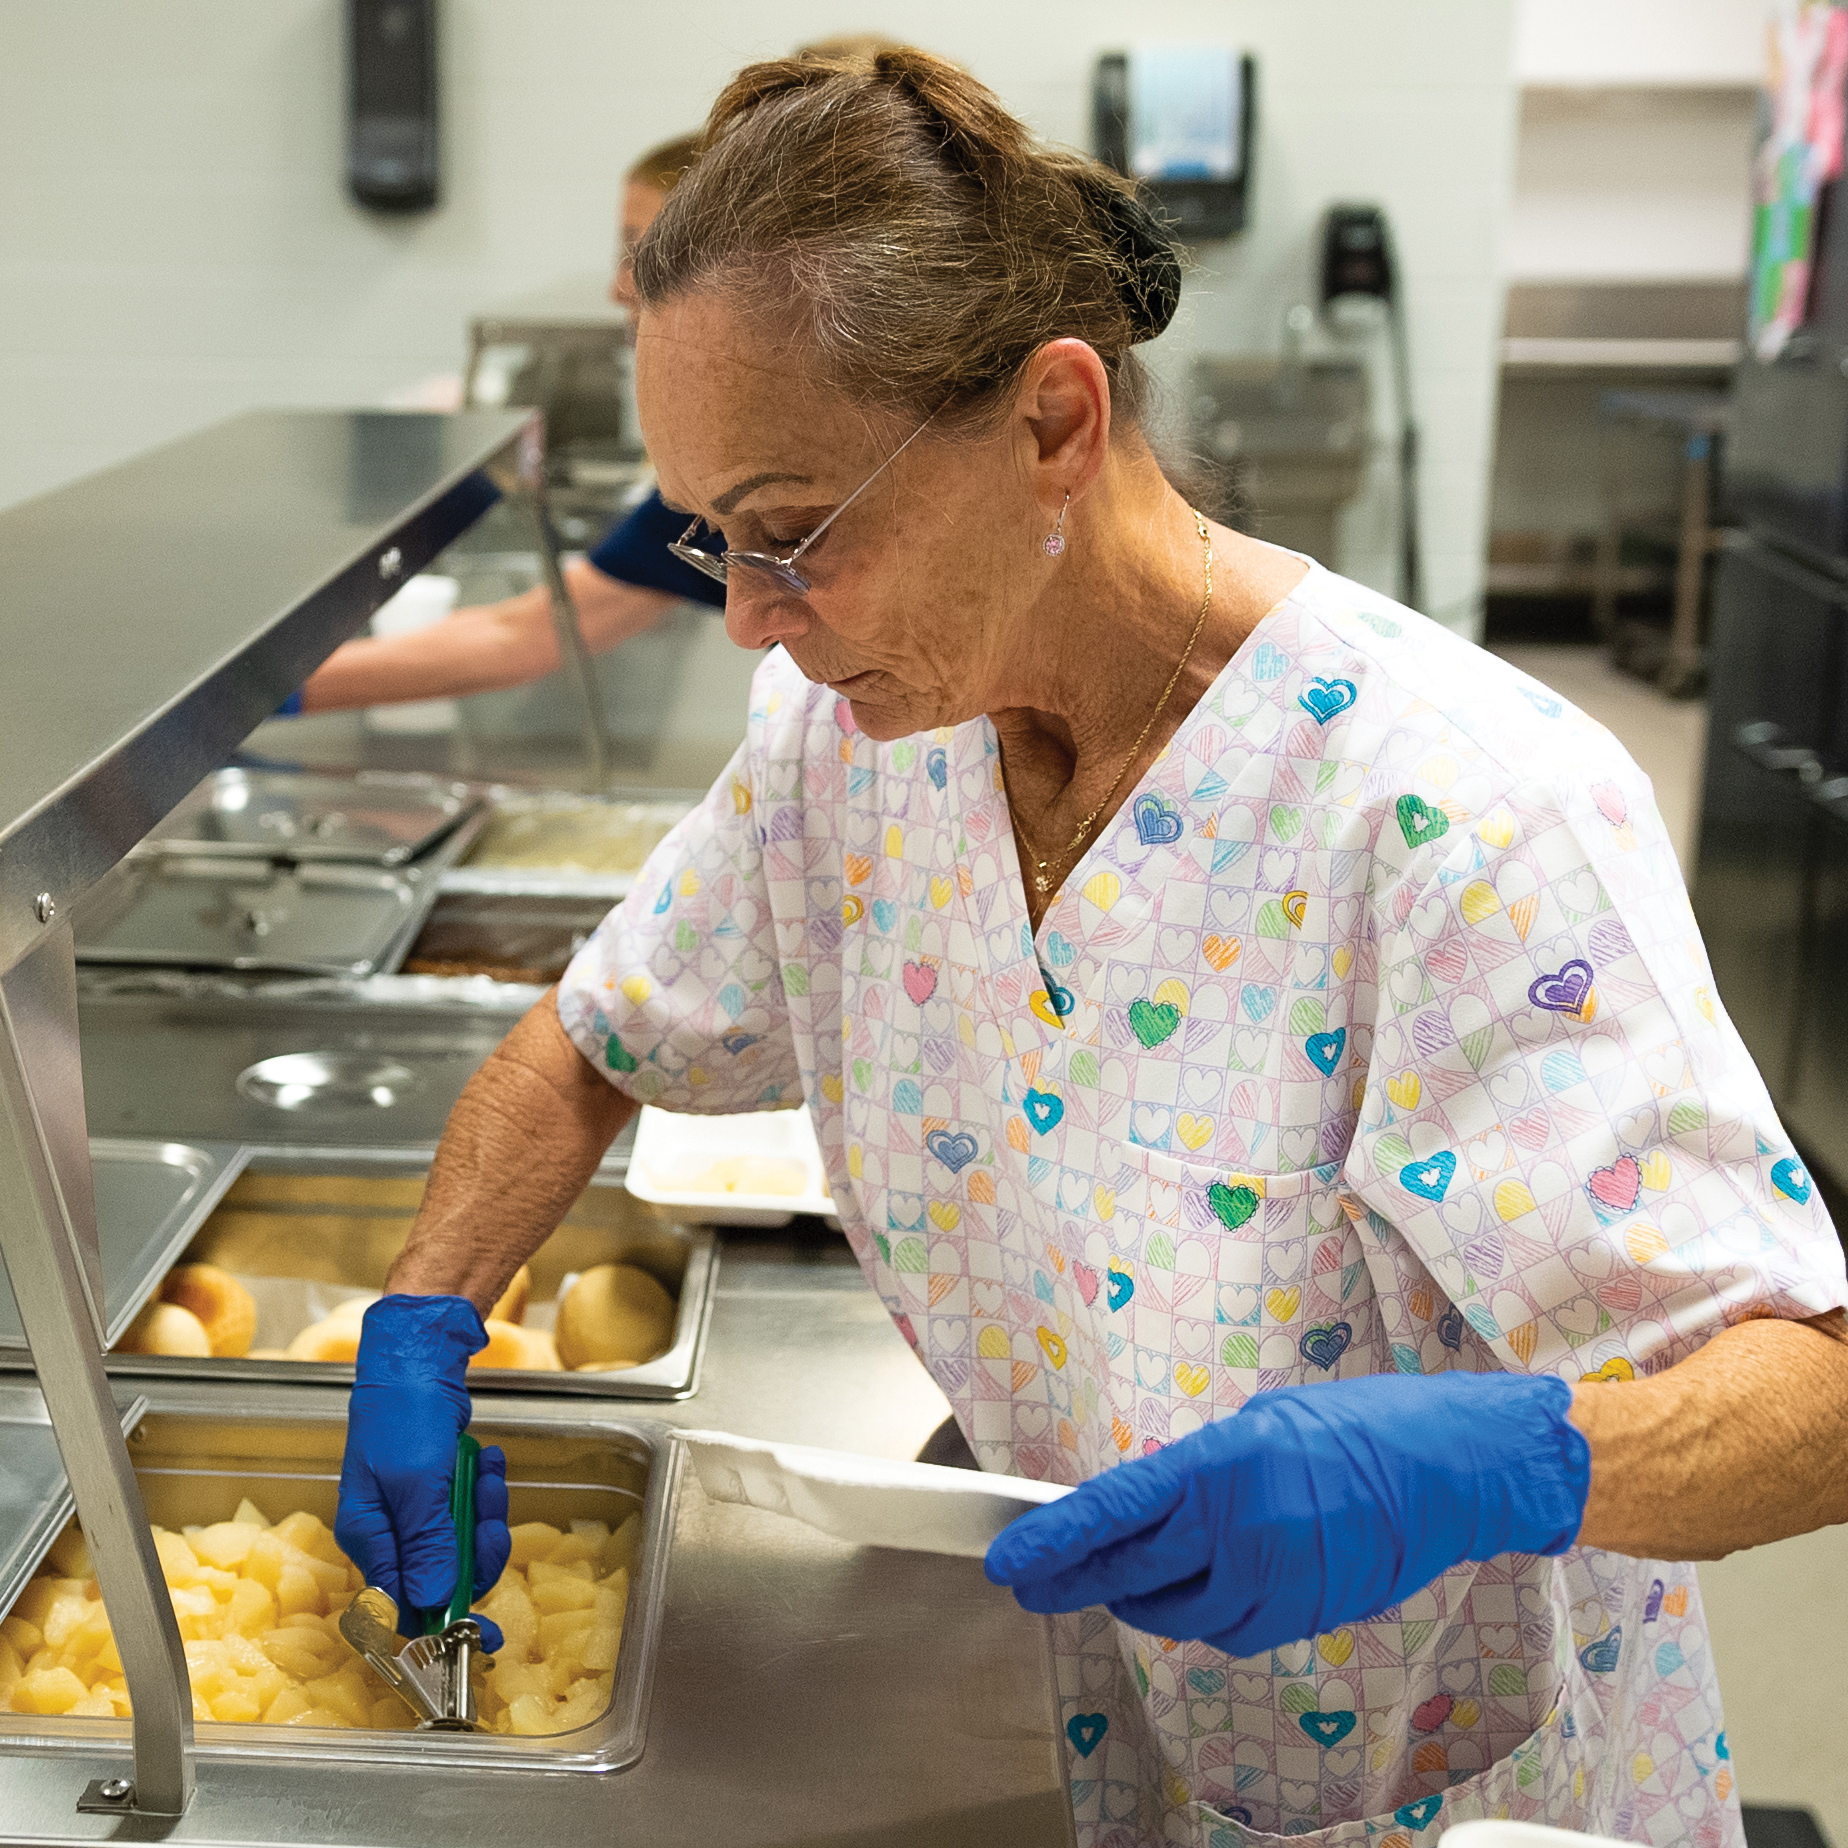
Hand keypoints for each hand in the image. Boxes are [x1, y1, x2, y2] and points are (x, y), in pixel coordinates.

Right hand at [334, 1296, 512, 1650]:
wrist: (416, 1360)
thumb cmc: (404, 1416)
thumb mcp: (418, 1485)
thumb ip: (427, 1546)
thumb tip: (433, 1605)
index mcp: (370, 1539)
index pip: (398, 1609)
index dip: (441, 1627)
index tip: (484, 1633)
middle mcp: (389, 1534)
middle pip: (439, 1579)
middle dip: (475, 1551)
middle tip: (489, 1518)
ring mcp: (413, 1512)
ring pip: (460, 1544)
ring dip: (483, 1513)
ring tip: (487, 1476)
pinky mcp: (436, 1492)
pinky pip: (467, 1512)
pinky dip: (483, 1490)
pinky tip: (488, 1463)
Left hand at [984, 1372, 1588, 1655]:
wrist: (1444, 1471)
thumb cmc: (1350, 1428)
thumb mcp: (1254, 1427)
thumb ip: (1194, 1474)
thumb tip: (1143, 1507)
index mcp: (1221, 1467)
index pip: (1115, 1512)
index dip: (1056, 1541)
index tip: (1010, 1562)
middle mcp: (1240, 1531)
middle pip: (1132, 1573)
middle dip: (1073, 1580)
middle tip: (1032, 1583)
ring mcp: (1273, 1582)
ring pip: (1175, 1613)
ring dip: (1138, 1598)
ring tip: (1116, 1579)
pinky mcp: (1300, 1616)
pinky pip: (1225, 1627)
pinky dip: (1198, 1612)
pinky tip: (1191, 1589)